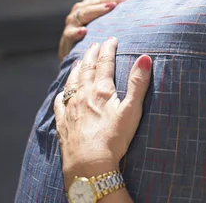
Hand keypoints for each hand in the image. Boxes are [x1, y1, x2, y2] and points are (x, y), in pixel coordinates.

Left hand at [54, 38, 151, 186]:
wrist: (89, 165)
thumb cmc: (114, 139)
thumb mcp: (132, 110)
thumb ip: (138, 83)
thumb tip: (145, 57)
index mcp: (101, 91)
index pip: (104, 63)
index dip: (108, 49)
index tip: (112, 39)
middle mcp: (83, 95)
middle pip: (86, 69)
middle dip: (91, 54)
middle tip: (95, 44)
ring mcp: (71, 109)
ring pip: (71, 82)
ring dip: (76, 69)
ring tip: (79, 61)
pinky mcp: (63, 124)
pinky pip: (59, 103)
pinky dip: (62, 93)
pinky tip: (62, 92)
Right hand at [58, 0, 136, 60]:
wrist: (78, 63)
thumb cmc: (96, 41)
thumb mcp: (107, 25)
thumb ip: (117, 10)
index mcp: (90, 6)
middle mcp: (80, 12)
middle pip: (94, 1)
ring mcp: (71, 25)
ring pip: (82, 13)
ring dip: (97, 10)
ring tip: (111, 7)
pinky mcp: (66, 40)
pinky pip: (70, 34)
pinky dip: (76, 32)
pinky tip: (84, 31)